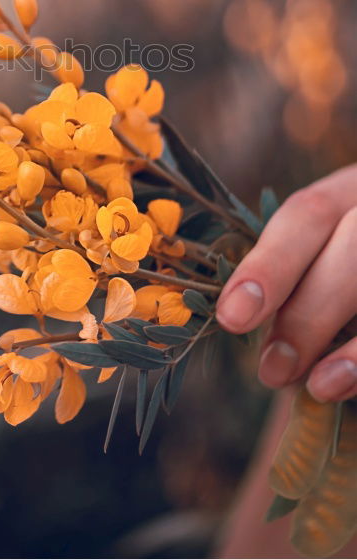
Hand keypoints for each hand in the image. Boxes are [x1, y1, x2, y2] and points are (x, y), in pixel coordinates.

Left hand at [216, 164, 356, 401]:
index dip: (268, 264)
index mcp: (351, 189)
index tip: (232, 316)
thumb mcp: (317, 266)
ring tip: (314, 386)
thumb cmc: (338, 284)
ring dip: (351, 342)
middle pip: (352, 240)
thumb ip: (290, 282)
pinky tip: (342, 383)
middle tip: (271, 370)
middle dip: (308, 309)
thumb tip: (239, 317)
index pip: (308, 212)